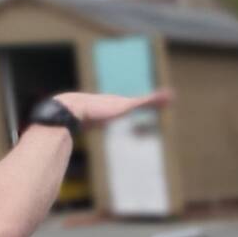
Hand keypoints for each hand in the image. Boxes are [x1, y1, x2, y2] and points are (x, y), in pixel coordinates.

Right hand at [53, 90, 171, 125]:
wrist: (71, 109)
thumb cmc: (72, 119)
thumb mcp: (79, 126)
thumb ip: (79, 130)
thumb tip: (67, 140)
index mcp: (107, 107)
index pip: (124, 106)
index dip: (133, 105)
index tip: (142, 105)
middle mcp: (115, 103)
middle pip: (137, 102)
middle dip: (150, 101)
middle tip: (163, 99)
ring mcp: (121, 103)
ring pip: (144, 101)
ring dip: (157, 99)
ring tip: (171, 96)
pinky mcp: (125, 105)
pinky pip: (145, 101)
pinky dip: (157, 98)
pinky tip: (168, 96)